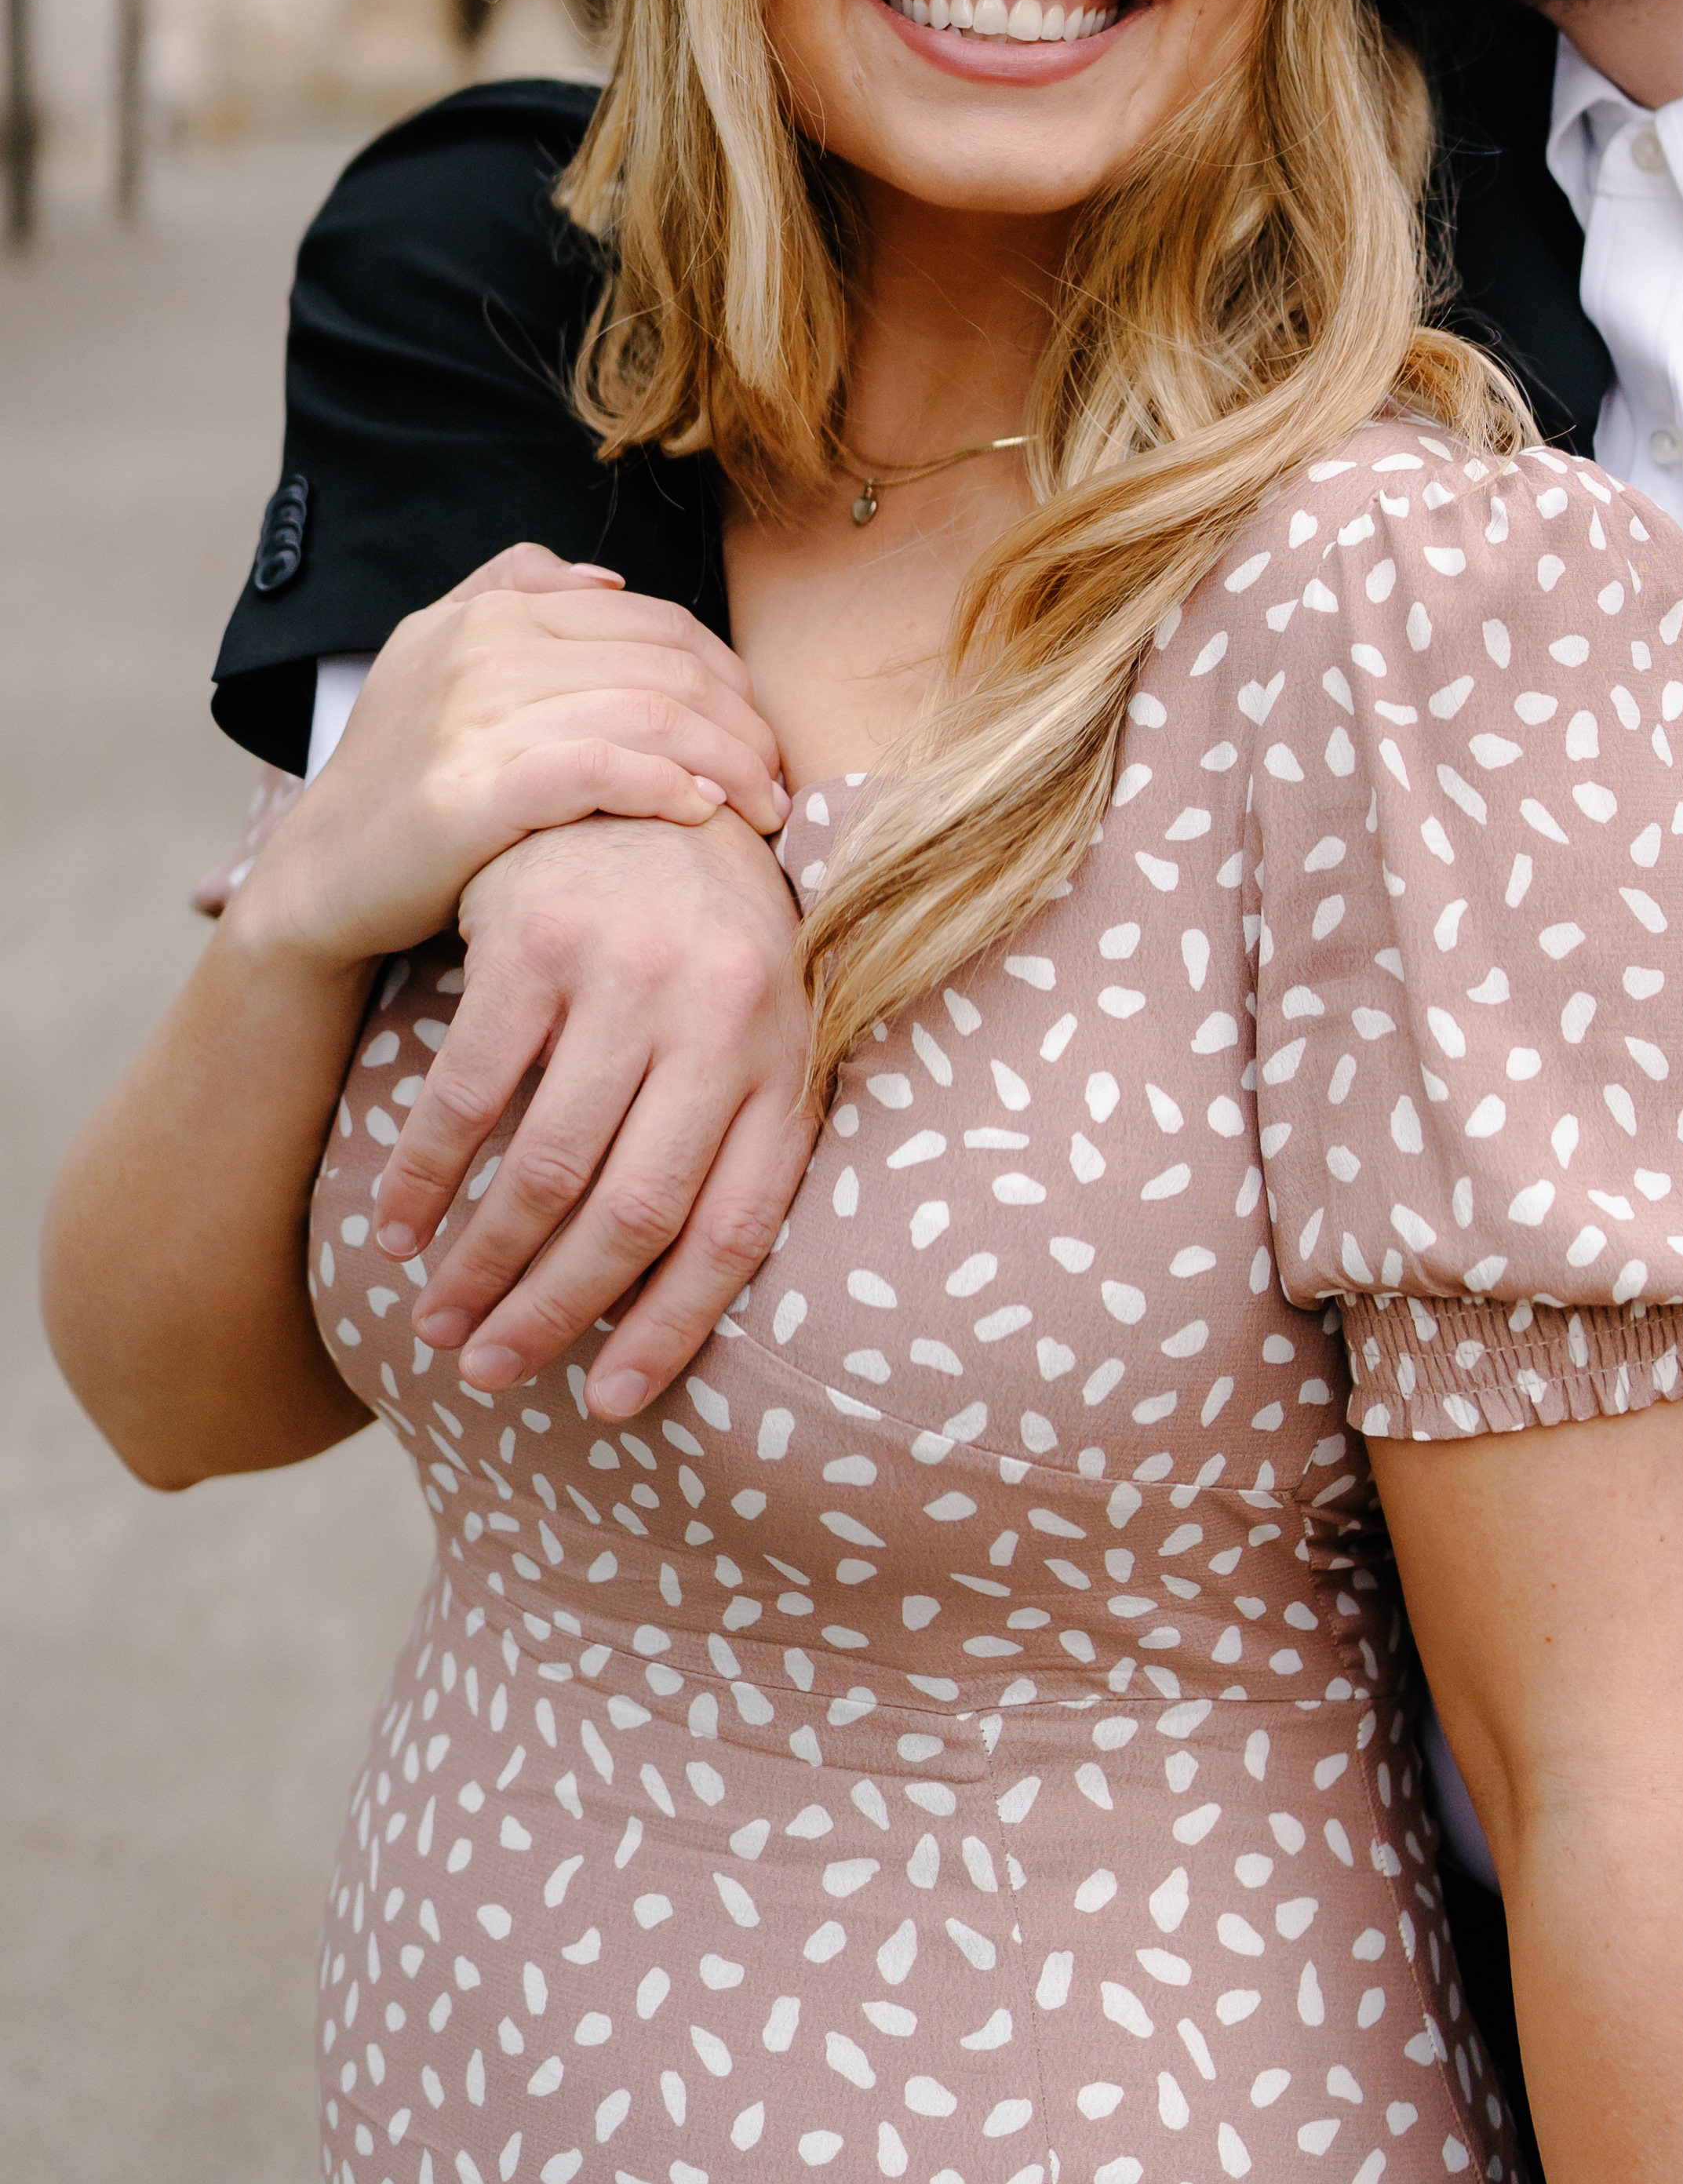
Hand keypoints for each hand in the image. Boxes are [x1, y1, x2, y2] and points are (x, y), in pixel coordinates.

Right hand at [226, 543, 788, 983]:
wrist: (317, 883)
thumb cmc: (399, 782)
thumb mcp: (434, 660)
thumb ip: (510, 593)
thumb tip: (607, 581)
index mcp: (488, 613)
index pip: (655, 624)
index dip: (728, 675)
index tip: (759, 731)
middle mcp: (481, 651)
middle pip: (667, 667)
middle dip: (743, 723)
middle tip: (779, 778)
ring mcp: (471, 718)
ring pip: (650, 713)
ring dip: (728, 762)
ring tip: (763, 807)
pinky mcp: (469, 793)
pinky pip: (604, 769)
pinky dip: (669, 787)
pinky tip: (705, 815)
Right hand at [386, 806, 818, 1421]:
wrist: (655, 781)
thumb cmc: (709, 936)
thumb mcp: (759, 1031)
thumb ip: (734, 1141)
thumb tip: (671, 1306)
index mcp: (786, 1055)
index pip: (733, 1227)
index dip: (669, 1329)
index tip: (607, 1403)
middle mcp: (722, 1017)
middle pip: (633, 1211)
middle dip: (553, 1312)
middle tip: (488, 1372)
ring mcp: (629, 973)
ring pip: (545, 1164)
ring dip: (481, 1263)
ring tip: (436, 1321)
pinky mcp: (539, 937)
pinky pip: (469, 1089)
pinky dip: (424, 1174)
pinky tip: (394, 1227)